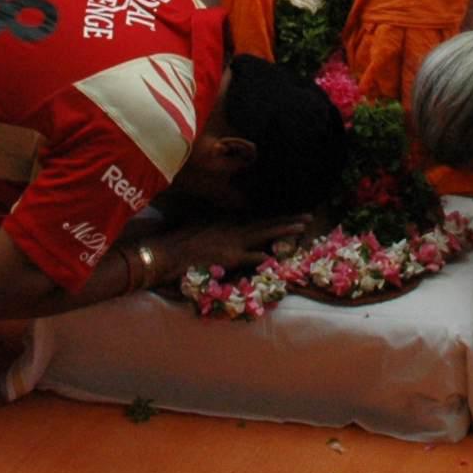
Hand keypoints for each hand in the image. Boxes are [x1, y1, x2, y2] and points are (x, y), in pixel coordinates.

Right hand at [160, 216, 313, 280]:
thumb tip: (225, 232)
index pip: (256, 219)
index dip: (275, 218)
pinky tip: (277, 257)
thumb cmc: (178, 243)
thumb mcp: (199, 230)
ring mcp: (231, 241)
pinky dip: (264, 257)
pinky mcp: (228, 256)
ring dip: (284, 230)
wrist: (164, 252)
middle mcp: (232, 228)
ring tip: (302, 227)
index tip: (291, 216)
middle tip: (308, 217)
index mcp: (226, 223)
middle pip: (265, 223)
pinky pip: (251, 256)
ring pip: (264, 233)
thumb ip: (215, 230)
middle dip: (287, 220)